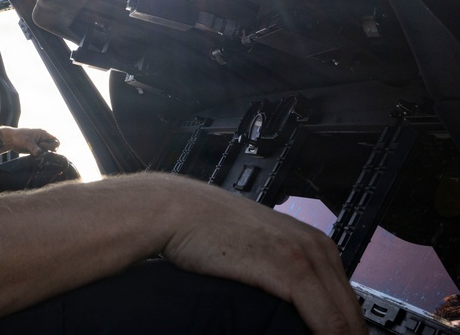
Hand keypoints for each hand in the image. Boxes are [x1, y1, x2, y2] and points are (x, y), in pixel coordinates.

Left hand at [5, 128, 59, 156]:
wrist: (10, 140)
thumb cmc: (19, 137)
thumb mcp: (27, 142)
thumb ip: (34, 148)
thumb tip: (40, 154)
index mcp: (43, 134)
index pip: (55, 140)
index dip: (52, 145)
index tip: (42, 145)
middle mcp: (43, 139)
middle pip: (53, 147)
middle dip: (49, 151)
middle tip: (39, 151)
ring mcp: (40, 145)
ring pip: (48, 152)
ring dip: (45, 155)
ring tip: (36, 154)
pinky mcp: (36, 150)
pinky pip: (42, 154)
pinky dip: (41, 157)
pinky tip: (35, 157)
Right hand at [159, 177, 365, 334]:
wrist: (178, 210)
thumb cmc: (207, 230)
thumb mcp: (257, 248)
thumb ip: (279, 270)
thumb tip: (289, 305)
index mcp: (315, 244)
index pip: (348, 305)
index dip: (343, 334)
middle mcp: (318, 248)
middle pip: (354, 316)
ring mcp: (307, 258)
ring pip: (347, 324)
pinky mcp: (292, 270)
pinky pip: (329, 324)